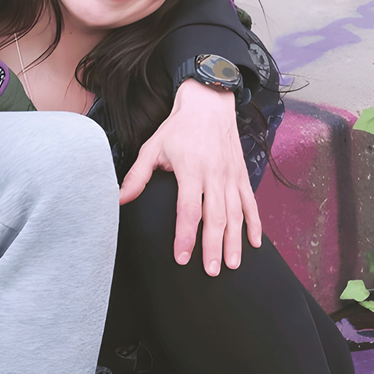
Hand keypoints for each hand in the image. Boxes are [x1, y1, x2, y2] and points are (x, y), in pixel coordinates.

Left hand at [116, 81, 260, 274]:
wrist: (209, 103)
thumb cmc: (179, 127)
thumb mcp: (153, 147)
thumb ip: (137, 175)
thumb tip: (119, 199)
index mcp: (192, 170)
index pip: (189, 209)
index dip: (185, 235)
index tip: (181, 257)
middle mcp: (215, 175)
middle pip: (216, 217)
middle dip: (213, 246)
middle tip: (210, 271)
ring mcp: (231, 175)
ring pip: (236, 214)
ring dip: (234, 241)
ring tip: (232, 265)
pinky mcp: (241, 174)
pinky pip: (250, 202)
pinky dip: (254, 223)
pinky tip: (254, 243)